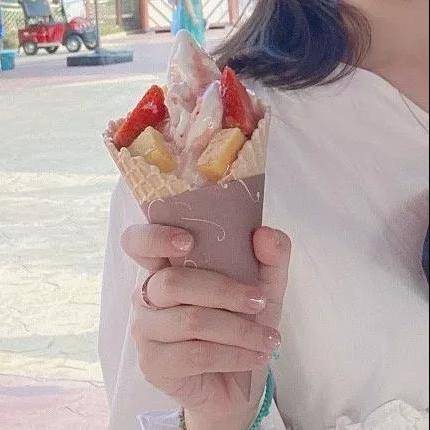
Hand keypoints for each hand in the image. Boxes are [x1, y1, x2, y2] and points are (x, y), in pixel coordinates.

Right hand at [122, 225, 290, 429]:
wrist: (240, 377)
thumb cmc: (243, 321)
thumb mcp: (265, 285)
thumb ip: (271, 256)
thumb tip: (264, 233)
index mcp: (165, 267)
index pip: (137, 243)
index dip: (154, 238)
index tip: (188, 242)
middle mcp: (147, 295)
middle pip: (173, 283)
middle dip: (224, 291)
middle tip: (259, 301)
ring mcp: (145, 330)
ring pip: (191, 320)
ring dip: (239, 329)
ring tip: (268, 338)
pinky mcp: (153, 364)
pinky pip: (196, 355)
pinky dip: (234, 355)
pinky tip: (255, 356)